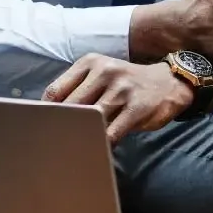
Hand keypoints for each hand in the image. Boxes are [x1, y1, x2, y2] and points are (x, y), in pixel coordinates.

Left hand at [44, 54, 193, 142]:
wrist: (170, 83)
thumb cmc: (127, 85)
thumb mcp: (101, 76)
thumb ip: (77, 90)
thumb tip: (47, 116)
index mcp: (90, 63)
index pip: (55, 91)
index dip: (45, 114)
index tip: (42, 129)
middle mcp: (105, 72)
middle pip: (70, 107)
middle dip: (62, 128)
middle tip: (53, 145)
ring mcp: (122, 89)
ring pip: (90, 120)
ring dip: (81, 137)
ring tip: (73, 150)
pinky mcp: (137, 108)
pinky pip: (112, 133)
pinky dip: (102, 144)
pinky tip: (98, 150)